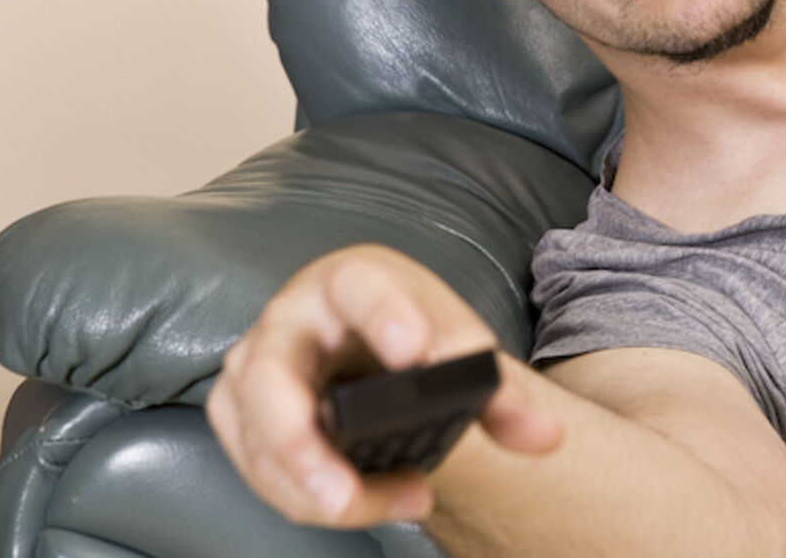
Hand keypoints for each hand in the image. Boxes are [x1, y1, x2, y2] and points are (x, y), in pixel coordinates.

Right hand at [206, 244, 562, 527]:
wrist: (379, 355)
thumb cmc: (414, 339)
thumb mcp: (459, 351)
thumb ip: (503, 394)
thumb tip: (543, 434)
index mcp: (350, 281)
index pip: (359, 285)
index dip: (385, 314)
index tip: (417, 354)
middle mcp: (291, 319)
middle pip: (271, 375)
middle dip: (300, 442)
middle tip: (342, 493)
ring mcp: (256, 369)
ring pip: (260, 437)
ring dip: (313, 488)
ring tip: (398, 502)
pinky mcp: (242, 417)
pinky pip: (257, 468)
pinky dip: (305, 499)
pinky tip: (366, 505)